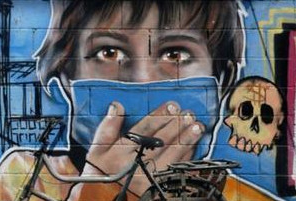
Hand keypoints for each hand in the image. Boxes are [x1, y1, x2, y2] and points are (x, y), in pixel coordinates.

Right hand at [83, 101, 204, 195]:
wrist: (104, 199)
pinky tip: (194, 147)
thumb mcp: (98, 150)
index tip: (172, 105)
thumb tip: (117, 106)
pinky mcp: (161, 187)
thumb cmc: (101, 172)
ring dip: (187, 140)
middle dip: (177, 125)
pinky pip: (178, 170)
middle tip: (188, 113)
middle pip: (162, 141)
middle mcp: (138, 163)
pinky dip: (188, 157)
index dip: (160, 116)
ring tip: (197, 127)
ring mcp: (152, 177)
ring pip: (174, 155)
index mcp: (122, 152)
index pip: (145, 129)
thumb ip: (108, 127)